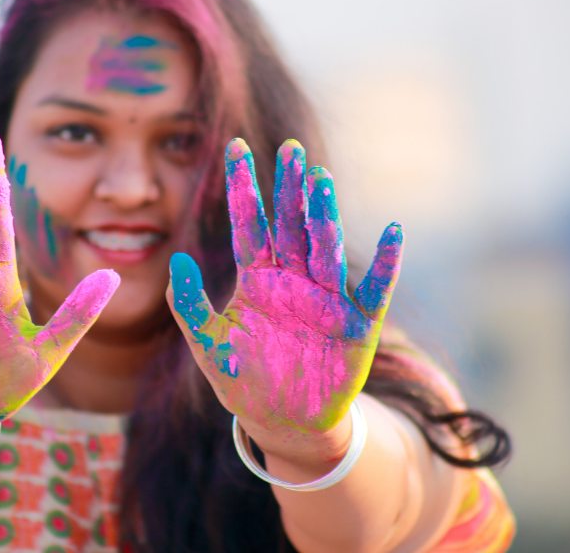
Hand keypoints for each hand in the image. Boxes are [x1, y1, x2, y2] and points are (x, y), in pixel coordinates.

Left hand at [168, 139, 401, 434]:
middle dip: (289, 188)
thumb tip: (175, 258)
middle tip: (288, 148)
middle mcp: (294, 280)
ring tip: (320, 181)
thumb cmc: (244, 382)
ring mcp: (327, 299)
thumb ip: (190, 304)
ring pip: (326, 248)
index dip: (243, 187)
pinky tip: (394, 233)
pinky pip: (376, 289)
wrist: (284, 423)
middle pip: (292, 224)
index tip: (234, 147)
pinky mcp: (358, 324)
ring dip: (325, 216)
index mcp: (258, 280)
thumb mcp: (208, 345)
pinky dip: (387, 264)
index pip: (249, 224)